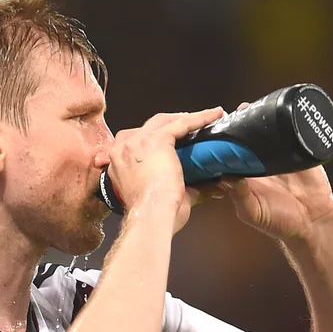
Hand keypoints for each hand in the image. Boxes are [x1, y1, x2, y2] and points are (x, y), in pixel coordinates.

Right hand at [96, 107, 223, 231]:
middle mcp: (123, 148)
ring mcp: (137, 141)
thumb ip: (183, 188)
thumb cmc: (153, 214)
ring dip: (186, 118)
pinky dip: (200, 118)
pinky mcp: (156, 139)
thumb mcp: (161, 197)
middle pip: (150, 126)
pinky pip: (181, 124)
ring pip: (165, 121)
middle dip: (171, 124)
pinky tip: (214, 116)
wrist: (151, 215)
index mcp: (118, 163)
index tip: (173, 141)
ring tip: (206, 117)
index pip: (138, 141)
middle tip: (191, 127)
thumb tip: (209, 188)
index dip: (156, 138)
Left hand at [219, 102, 332, 239]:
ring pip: (266, 132)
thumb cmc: (279, 221)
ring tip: (247, 107)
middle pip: (245, 138)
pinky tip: (277, 112)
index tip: (211, 129)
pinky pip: (293, 134)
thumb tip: (224, 177)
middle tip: (229, 112)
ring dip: (257, 119)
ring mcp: (279, 155)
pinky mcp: (300, 152)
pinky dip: (285, 123)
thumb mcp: (253, 211)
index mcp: (244, 174)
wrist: (313, 222)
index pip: (228, 153)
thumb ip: (239, 196)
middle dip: (237, 124)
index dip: (220, 142)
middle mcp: (259, 162)